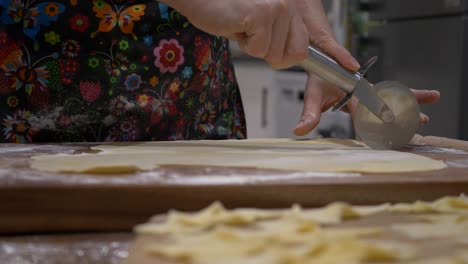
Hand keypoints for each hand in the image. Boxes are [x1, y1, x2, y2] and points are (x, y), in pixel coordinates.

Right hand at [162, 0, 309, 67]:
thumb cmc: (222, 6)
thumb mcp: (259, 20)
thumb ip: (277, 34)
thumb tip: (289, 58)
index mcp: (290, 2)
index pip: (304, 44)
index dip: (285, 55)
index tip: (268, 48)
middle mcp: (288, 2)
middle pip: (296, 53)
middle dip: (271, 54)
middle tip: (251, 36)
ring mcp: (277, 6)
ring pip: (275, 54)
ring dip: (253, 47)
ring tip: (241, 26)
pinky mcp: (262, 14)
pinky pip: (259, 50)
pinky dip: (243, 45)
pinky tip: (235, 25)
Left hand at [292, 73, 440, 135]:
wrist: (326, 60)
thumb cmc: (320, 77)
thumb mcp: (312, 94)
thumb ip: (309, 114)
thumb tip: (299, 131)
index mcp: (352, 89)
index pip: (362, 109)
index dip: (368, 123)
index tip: (375, 139)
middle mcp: (365, 89)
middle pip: (387, 100)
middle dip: (402, 113)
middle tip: (419, 122)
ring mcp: (372, 90)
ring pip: (396, 97)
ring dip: (412, 106)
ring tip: (425, 118)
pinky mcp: (374, 92)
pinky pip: (393, 97)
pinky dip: (408, 102)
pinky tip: (421, 111)